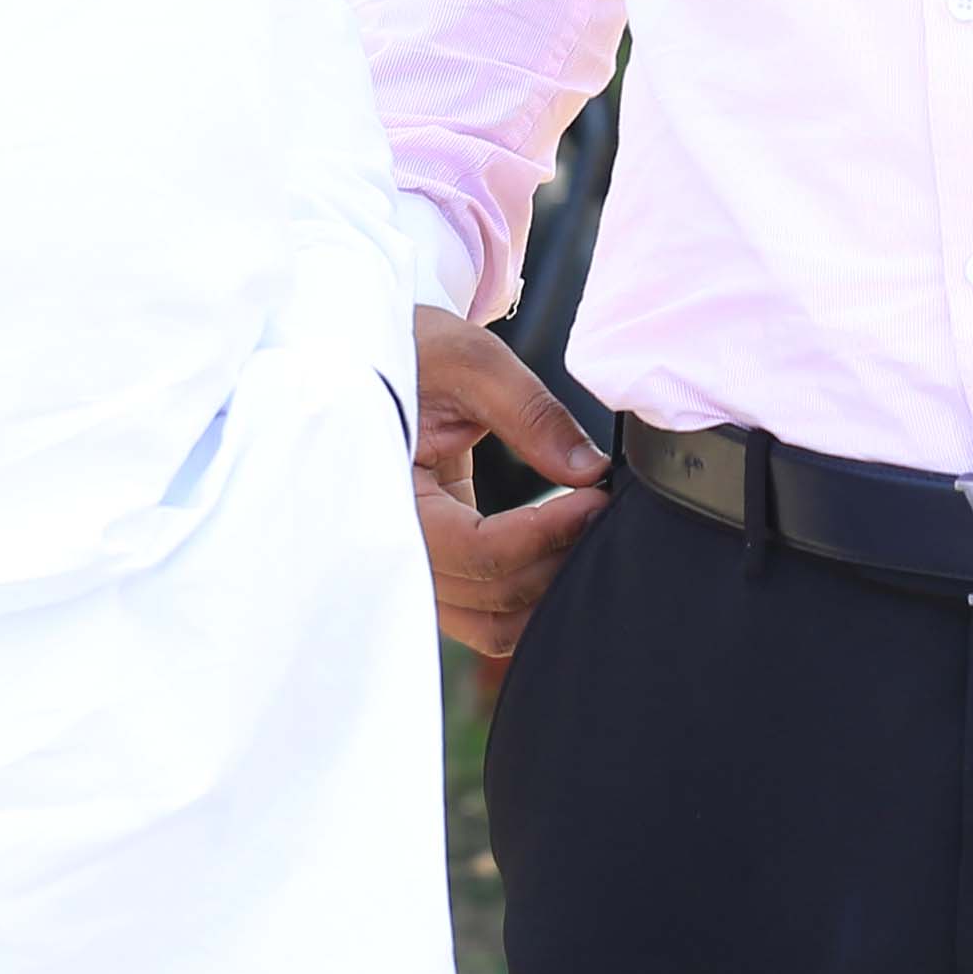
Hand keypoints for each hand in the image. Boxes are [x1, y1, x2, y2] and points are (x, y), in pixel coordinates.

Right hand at [414, 302, 606, 658]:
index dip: (546, 532)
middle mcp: (390, 548)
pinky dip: (531, 592)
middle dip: (556, 559)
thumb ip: (530, 415)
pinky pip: (487, 610)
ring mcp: (414, 567)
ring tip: (585, 530)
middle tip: (603, 510)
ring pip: (492, 622)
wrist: (368, 357)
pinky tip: (562, 545)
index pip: (477, 551)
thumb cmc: (407, 351)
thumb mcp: (468, 362)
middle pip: (491, 597)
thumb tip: (589, 470)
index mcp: (382, 498)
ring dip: (546, 588)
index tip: (596, 498)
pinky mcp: (439, 566)